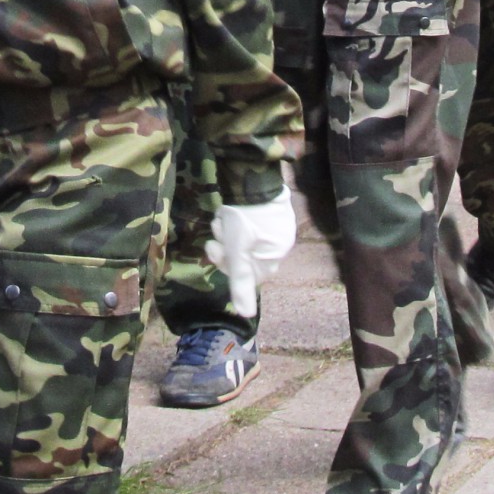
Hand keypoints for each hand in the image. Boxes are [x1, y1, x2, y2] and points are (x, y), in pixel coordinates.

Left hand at [204, 189, 296, 317]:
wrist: (252, 177)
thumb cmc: (246, 219)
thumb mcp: (238, 252)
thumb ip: (241, 284)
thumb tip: (246, 316)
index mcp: (274, 257)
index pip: (244, 274)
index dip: (226, 263)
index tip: (216, 249)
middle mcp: (277, 244)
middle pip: (240, 257)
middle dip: (224, 246)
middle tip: (218, 233)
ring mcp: (273, 226)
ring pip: (239, 239)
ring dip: (225, 231)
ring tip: (222, 217)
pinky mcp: (266, 210)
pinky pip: (244, 223)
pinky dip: (232, 219)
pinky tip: (228, 210)